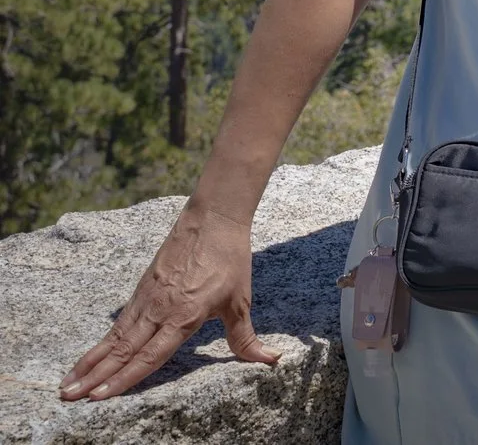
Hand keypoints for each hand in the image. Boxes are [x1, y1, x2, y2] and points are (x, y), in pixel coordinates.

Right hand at [59, 202, 274, 400]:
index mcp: (183, 317)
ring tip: (67, 384)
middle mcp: (159, 311)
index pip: (149, 356)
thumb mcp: (241, 301)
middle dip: (95, 377)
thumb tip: (270, 360)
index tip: (100, 398)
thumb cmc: (230, 260)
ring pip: (115, 338)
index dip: (125, 378)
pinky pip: (119, 323)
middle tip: (67, 398)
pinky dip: (102, 343)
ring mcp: (147, 299)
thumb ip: (245, 337)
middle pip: (123, 350)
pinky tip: (89, 357)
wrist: (213, 218)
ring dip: (90, 362)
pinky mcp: (142, 289)